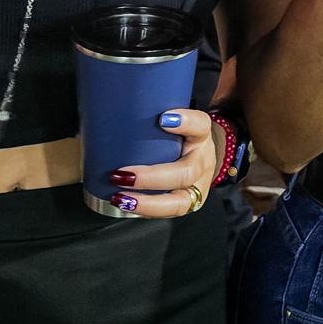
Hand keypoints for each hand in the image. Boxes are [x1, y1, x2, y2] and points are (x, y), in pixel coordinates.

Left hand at [105, 110, 222, 217]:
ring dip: (147, 203)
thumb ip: (155, 118)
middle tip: (122, 175)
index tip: (164, 119)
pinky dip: (144, 210)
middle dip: (151, 177)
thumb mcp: (175, 124)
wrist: (200, 160)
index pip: (200, 126)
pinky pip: (167, 212)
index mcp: (201, 137)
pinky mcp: (185, 204)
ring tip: (121, 197)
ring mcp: (196, 188)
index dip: (186, 123)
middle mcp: (202, 163)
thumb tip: (125, 111)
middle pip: (185, 173)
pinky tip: (125, 204)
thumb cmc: (181, 140)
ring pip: (178, 203)